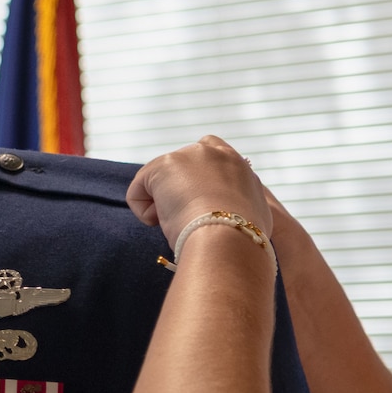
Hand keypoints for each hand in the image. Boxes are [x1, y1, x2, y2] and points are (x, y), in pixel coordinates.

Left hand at [127, 136, 269, 241]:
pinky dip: (144, 212)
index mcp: (238, 165)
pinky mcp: (163, 165)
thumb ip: (241, 205)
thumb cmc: (240, 240)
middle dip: (177, 190)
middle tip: (188, 218)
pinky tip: (160, 223)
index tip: (199, 205)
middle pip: (180, 166)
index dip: (197, 180)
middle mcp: (215, 153)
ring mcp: (188, 155)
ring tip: (180, 224)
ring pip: (159, 182)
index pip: (211, 155)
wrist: (229, 239)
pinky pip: (138, 191)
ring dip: (163, 206)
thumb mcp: (253, 218)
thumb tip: (233, 213)